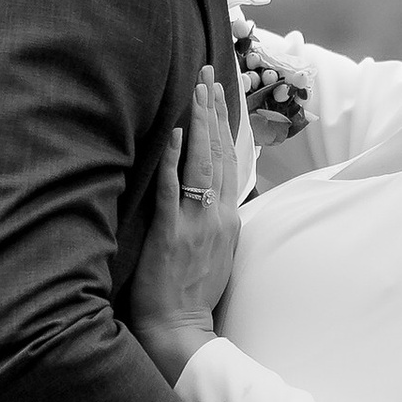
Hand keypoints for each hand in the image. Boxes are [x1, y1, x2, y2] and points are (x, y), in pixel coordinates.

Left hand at [125, 68, 241, 384]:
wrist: (180, 329)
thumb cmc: (192, 296)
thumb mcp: (215, 254)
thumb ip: (213, 221)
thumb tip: (209, 196)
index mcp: (229, 219)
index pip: (229, 162)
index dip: (225, 125)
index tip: (220, 93)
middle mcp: (219, 216)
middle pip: (219, 153)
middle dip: (214, 110)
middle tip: (209, 73)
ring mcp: (197, 223)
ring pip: (202, 164)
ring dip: (200, 123)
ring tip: (197, 88)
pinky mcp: (172, 233)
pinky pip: (174, 190)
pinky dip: (175, 161)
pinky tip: (174, 135)